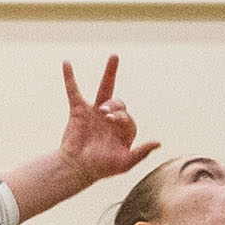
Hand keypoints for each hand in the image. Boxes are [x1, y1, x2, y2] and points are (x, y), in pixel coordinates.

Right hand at [51, 56, 151, 191]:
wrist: (76, 168)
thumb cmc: (101, 167)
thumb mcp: (124, 163)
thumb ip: (140, 152)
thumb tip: (158, 142)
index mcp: (123, 129)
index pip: (127, 116)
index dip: (120, 118)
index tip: (110, 122)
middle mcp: (110, 118)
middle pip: (118, 101)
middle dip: (114, 106)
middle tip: (105, 114)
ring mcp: (94, 112)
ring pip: (104, 89)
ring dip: (110, 73)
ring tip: (115, 57)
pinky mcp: (78, 110)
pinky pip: (73, 91)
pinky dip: (69, 77)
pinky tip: (66, 63)